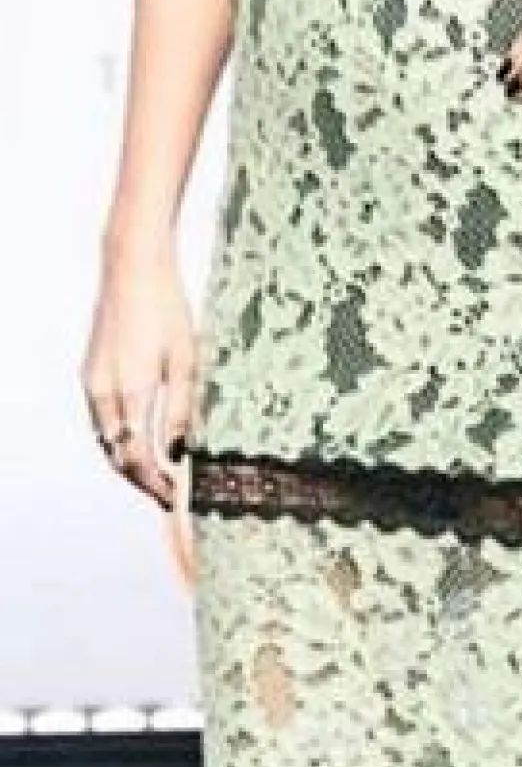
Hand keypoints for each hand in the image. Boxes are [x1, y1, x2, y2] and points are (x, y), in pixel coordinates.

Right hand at [80, 242, 197, 508]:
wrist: (132, 268)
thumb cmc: (167, 308)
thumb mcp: (186, 361)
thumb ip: (181, 410)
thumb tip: (178, 454)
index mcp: (132, 392)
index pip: (138, 459)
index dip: (154, 484)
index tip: (174, 498)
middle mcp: (104, 393)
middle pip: (117, 455)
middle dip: (140, 479)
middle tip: (165, 494)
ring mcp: (92, 382)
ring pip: (105, 439)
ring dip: (126, 461)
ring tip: (155, 473)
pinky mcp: (90, 371)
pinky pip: (99, 419)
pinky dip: (116, 438)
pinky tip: (136, 438)